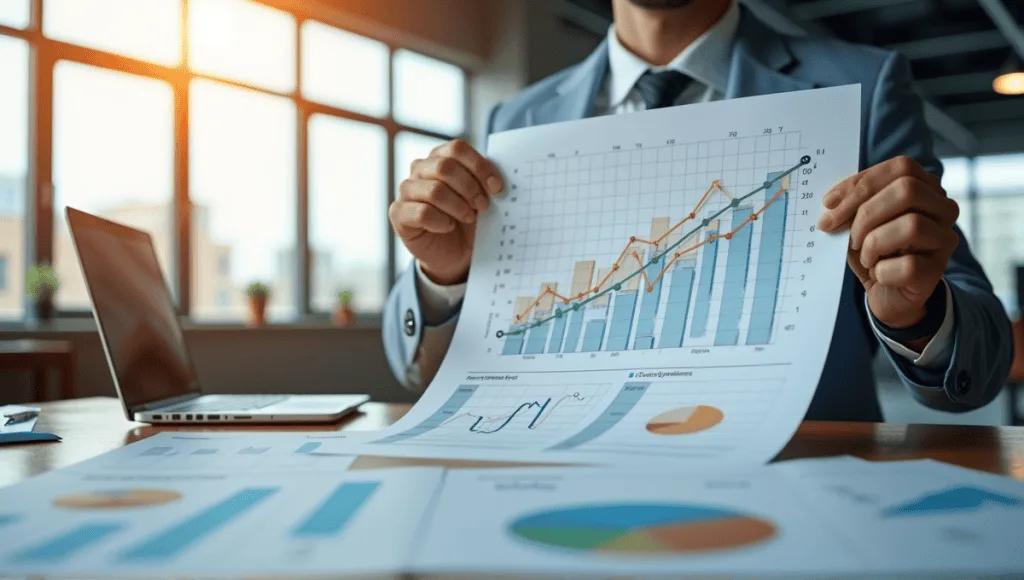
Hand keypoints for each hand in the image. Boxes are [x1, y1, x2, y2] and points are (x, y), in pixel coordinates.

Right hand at [389, 139, 503, 284]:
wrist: (454, 252)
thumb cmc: (467, 219)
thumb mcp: (481, 196)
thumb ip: (485, 181)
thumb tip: (496, 177)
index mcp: (440, 157)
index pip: (457, 148)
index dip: (479, 166)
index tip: (496, 187)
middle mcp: (420, 169)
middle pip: (444, 167)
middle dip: (470, 188)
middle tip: (482, 206)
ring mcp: (406, 190)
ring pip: (434, 190)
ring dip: (458, 207)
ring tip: (468, 218)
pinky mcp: (398, 213)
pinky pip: (422, 213)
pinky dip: (442, 222)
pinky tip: (448, 226)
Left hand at [816, 156, 958, 344]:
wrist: (888, 294)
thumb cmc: (874, 251)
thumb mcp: (858, 223)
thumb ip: (851, 206)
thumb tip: (832, 203)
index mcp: (926, 188)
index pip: (901, 168)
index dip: (861, 183)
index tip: (829, 205)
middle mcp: (943, 209)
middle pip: (908, 190)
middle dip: (865, 213)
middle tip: (847, 236)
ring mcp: (945, 239)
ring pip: (911, 225)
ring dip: (873, 243)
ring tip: (865, 257)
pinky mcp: (937, 270)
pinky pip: (908, 265)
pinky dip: (881, 271)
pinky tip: (879, 275)